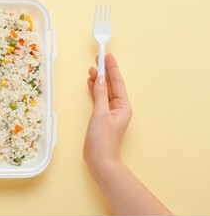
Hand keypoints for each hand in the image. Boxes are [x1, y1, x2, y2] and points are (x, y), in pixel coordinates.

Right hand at [84, 53, 131, 167]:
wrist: (99, 159)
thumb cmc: (103, 139)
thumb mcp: (100, 114)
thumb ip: (100, 95)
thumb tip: (100, 79)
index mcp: (123, 106)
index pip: (117, 82)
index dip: (112, 68)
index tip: (107, 56)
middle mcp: (118, 107)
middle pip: (112, 85)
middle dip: (105, 72)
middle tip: (98, 58)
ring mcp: (109, 112)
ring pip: (104, 91)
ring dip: (99, 80)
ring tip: (92, 69)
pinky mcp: (101, 116)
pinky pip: (99, 98)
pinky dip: (95, 90)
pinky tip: (91, 83)